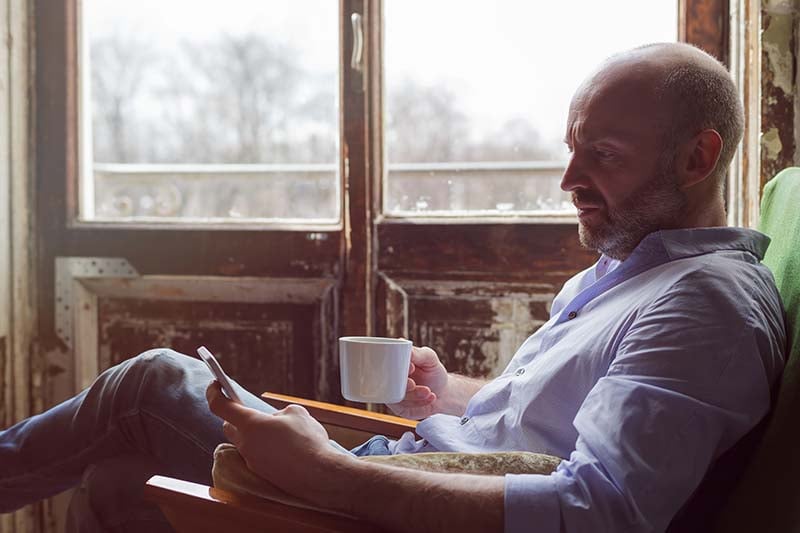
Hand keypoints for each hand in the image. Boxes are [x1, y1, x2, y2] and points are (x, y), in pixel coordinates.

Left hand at [206, 381, 347, 499]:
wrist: (319, 475)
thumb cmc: (308, 441)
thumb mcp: (296, 413)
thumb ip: (279, 412)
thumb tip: (275, 420)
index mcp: (250, 424)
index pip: (220, 406)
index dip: (214, 392)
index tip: (215, 383)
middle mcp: (246, 444)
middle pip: (229, 427)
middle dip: (236, 416)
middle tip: (249, 409)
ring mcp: (252, 461)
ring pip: (245, 442)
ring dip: (254, 434)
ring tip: (277, 430)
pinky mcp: (262, 474)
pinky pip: (257, 456)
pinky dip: (265, 448)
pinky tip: (284, 447)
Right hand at [387, 345, 448, 419]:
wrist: (443, 392)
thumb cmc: (432, 372)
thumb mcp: (429, 358)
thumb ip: (418, 353)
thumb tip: (401, 342)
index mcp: (391, 367)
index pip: (383, 367)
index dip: (394, 368)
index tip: (412, 367)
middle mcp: (389, 382)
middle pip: (388, 386)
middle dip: (402, 386)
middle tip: (413, 384)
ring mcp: (393, 397)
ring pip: (398, 399)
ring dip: (413, 397)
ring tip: (428, 392)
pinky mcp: (400, 410)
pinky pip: (405, 410)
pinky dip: (419, 406)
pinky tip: (431, 398)